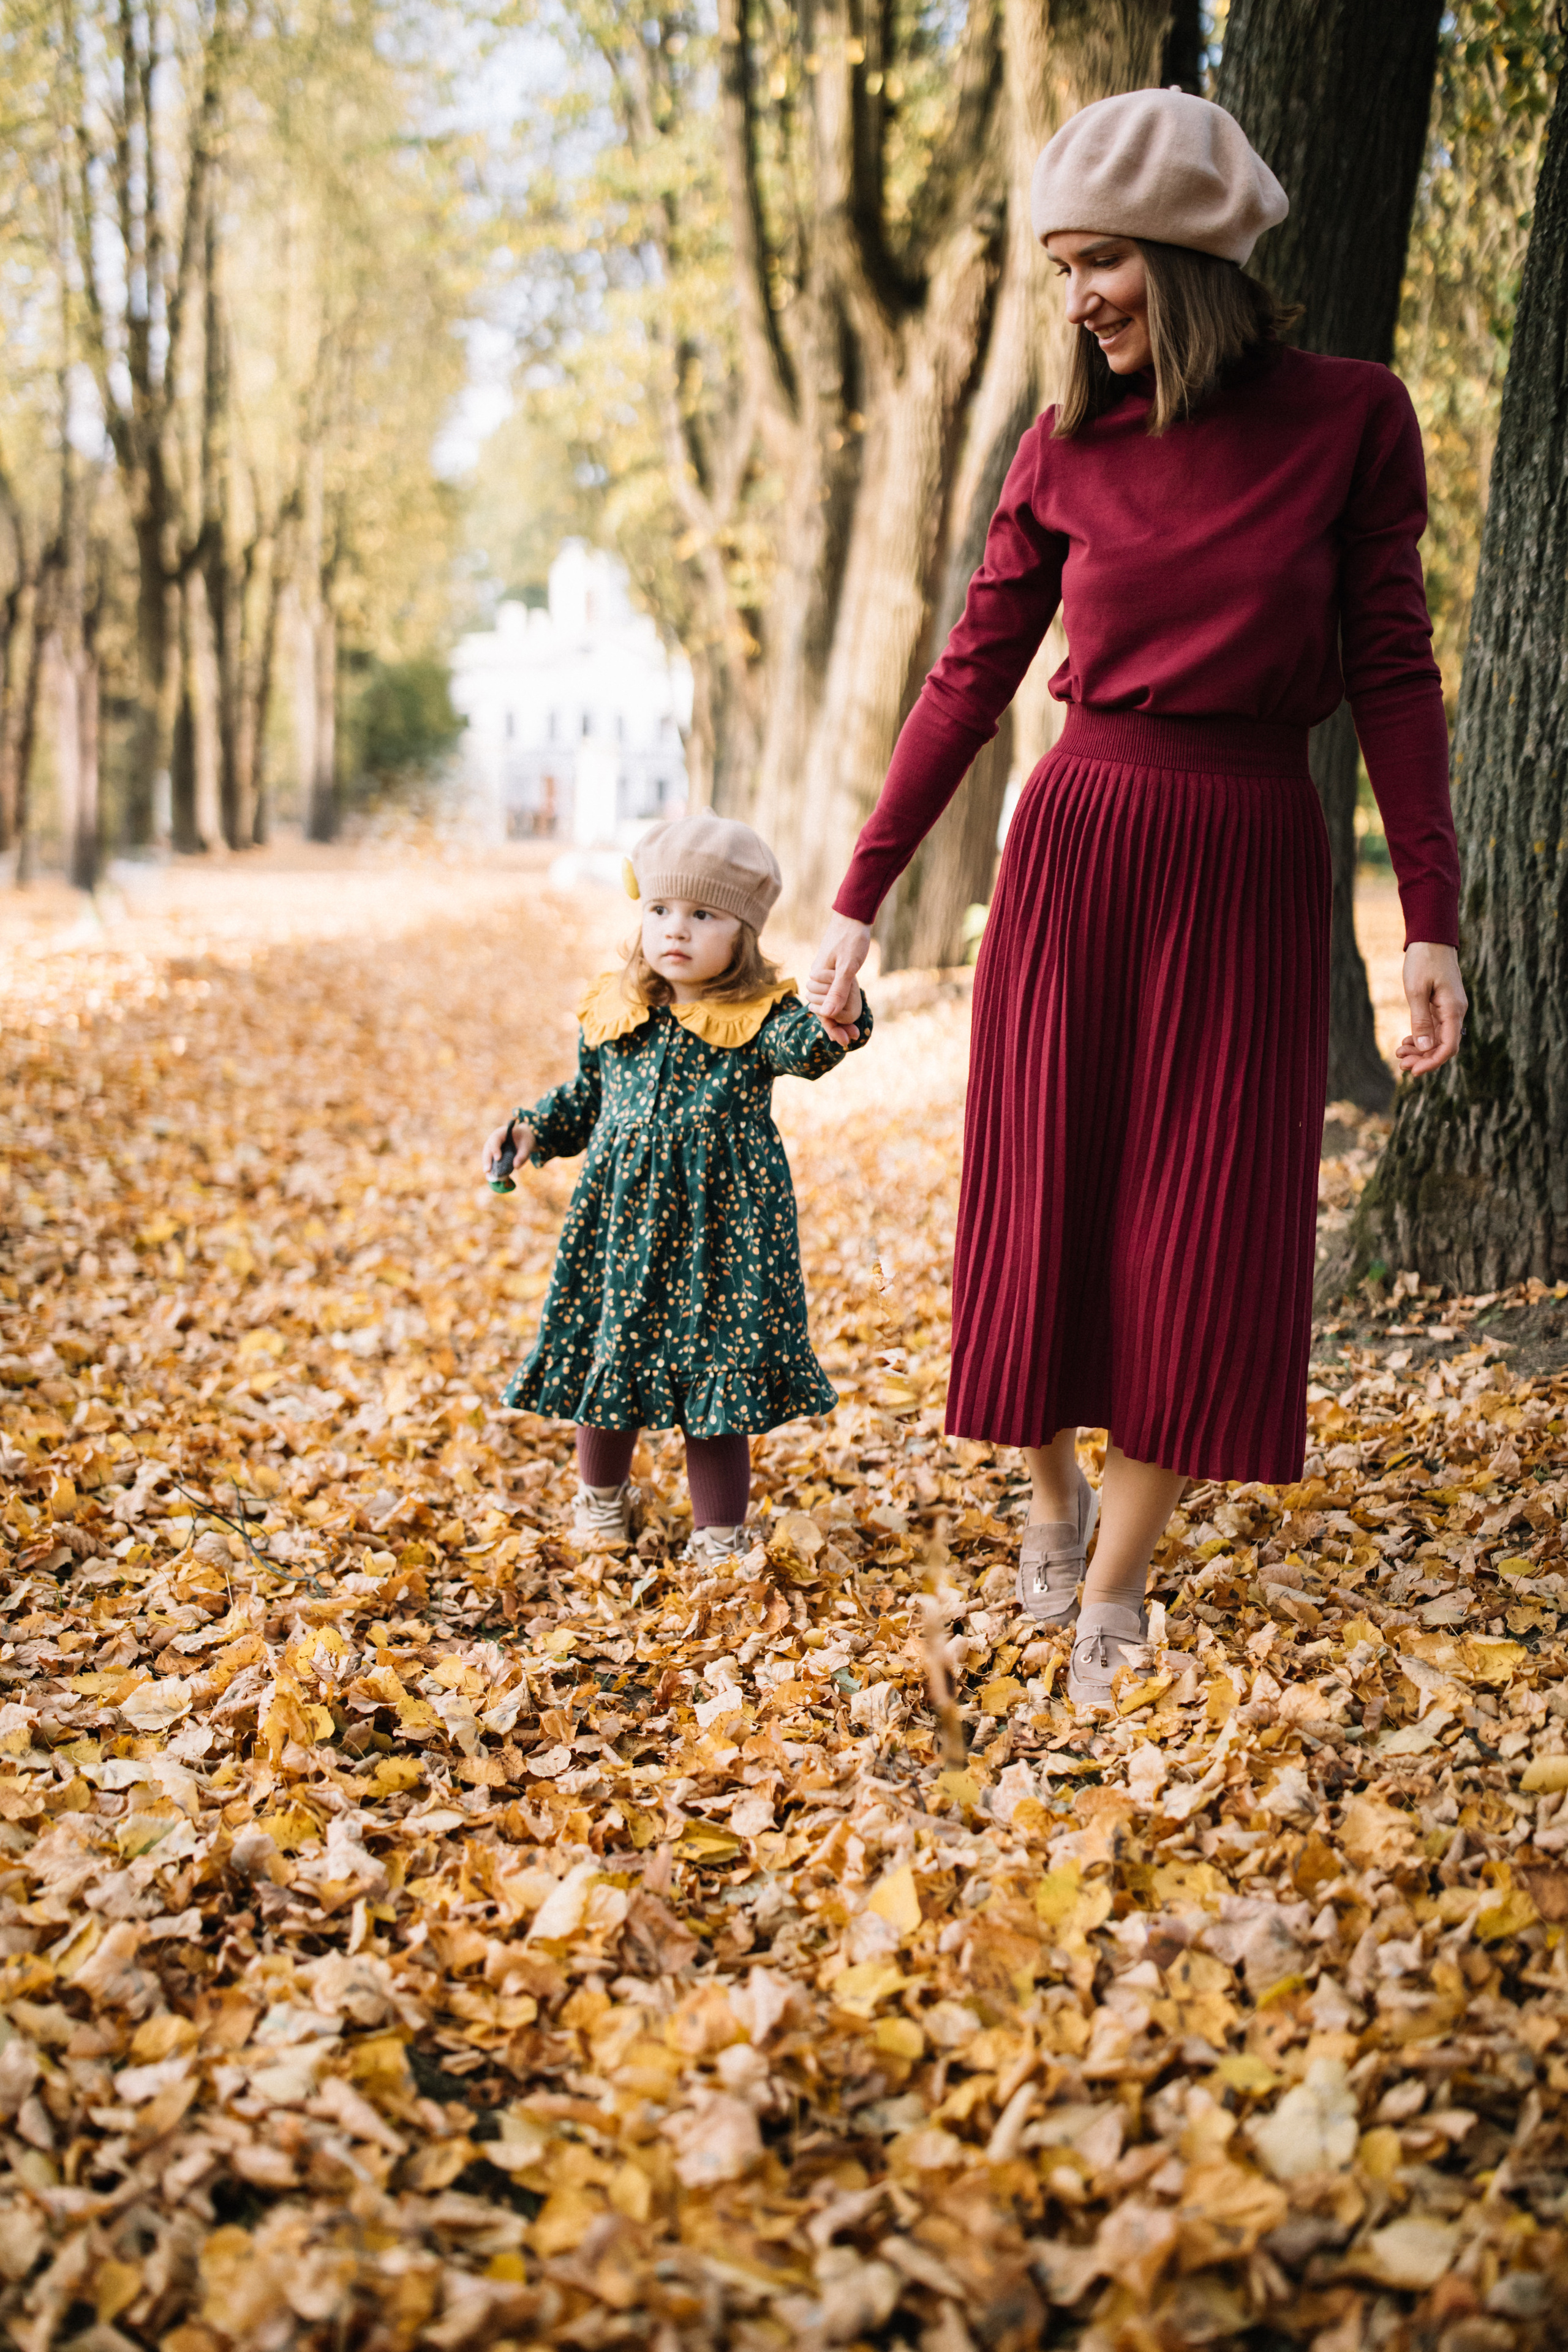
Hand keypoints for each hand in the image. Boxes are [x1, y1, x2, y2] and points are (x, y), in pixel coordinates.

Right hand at [482, 1117, 533, 1179]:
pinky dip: (490, 1166)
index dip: (495, 1148)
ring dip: (486, 1164)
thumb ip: (523, 1155)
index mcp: (503, 1132)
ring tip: (488, 1175)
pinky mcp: (493, 1152)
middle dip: (487, 1159)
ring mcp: (493, 1144)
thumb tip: (516, 1166)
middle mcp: (495, 1138)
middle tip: (487, 1170)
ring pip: (486, 1153)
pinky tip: (490, 1175)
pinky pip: (489, 1158)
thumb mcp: (528, 1146)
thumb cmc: (525, 1140)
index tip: (498, 1158)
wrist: (524, 1137)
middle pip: (488, 1147)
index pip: (495, 1138)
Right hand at [805, 912, 871, 1046]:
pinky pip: (832, 992)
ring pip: (827, 1001)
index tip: (845, 1042)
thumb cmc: (851, 939)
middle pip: (823, 1009)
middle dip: (836, 1026)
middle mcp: (816, 978)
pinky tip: (850, 1010)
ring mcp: (823, 974)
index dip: (832, 1028)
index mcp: (817, 978)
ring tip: (853, 1029)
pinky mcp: (830, 970)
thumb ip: (838, 990)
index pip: (821, 1011)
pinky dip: (841, 1003)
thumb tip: (829, 1015)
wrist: (852, 915)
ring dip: (839, 1017)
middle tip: (853, 1038)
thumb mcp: (848, 966)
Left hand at [1395, 944, 1465, 1076]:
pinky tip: (1406, 1042)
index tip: (1414, 1071)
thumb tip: (1424, 1047)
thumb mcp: (1417, 991)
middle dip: (1423, 1059)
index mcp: (1453, 1010)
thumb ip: (1421, 1020)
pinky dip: (1421, 1037)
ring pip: (1437, 1038)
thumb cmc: (1424, 961)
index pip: (1448, 1047)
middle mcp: (1455, 1012)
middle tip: (1400, 1065)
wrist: (1431, 939)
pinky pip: (1434, 1028)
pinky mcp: (1442, 1005)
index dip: (1432, 1062)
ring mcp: (1449, 1009)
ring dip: (1420, 1050)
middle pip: (1443, 1046)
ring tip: (1399, 1053)